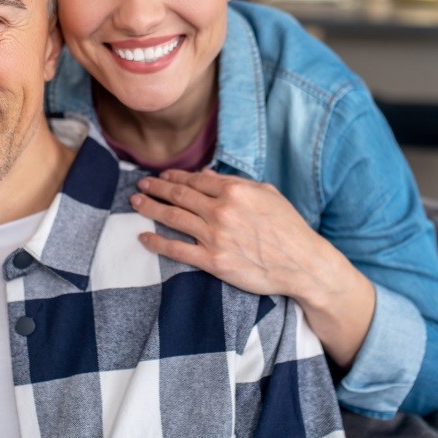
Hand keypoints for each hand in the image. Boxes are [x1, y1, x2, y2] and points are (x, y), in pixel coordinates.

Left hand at [131, 169, 374, 367]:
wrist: (302, 264)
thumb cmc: (288, 226)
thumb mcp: (266, 193)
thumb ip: (235, 182)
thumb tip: (205, 174)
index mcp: (235, 191)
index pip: (194, 180)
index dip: (173, 177)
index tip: (161, 176)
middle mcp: (221, 211)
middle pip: (178, 195)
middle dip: (155, 188)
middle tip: (140, 185)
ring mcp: (215, 236)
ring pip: (172, 218)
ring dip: (149, 208)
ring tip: (135, 203)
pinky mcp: (213, 261)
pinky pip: (177, 250)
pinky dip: (157, 242)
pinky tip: (143, 237)